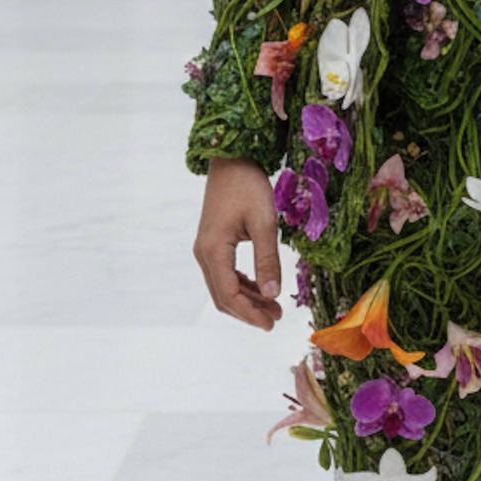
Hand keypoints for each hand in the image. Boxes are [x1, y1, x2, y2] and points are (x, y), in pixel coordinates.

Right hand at [193, 157, 283, 330]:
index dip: (250, 313)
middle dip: (249, 311)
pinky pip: (224, 273)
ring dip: (247, 299)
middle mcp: (204, 253)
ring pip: (223, 287)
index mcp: (213, 250)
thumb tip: (273, 294)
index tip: (272, 322)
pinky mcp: (212, 243)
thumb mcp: (263, 222)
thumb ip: (267, 259)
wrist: (230, 158)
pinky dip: (242, 285)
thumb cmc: (247, 185)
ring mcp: (206, 249)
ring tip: (274, 306)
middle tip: (276, 318)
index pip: (229, 295)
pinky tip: (261, 288)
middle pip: (223, 296)